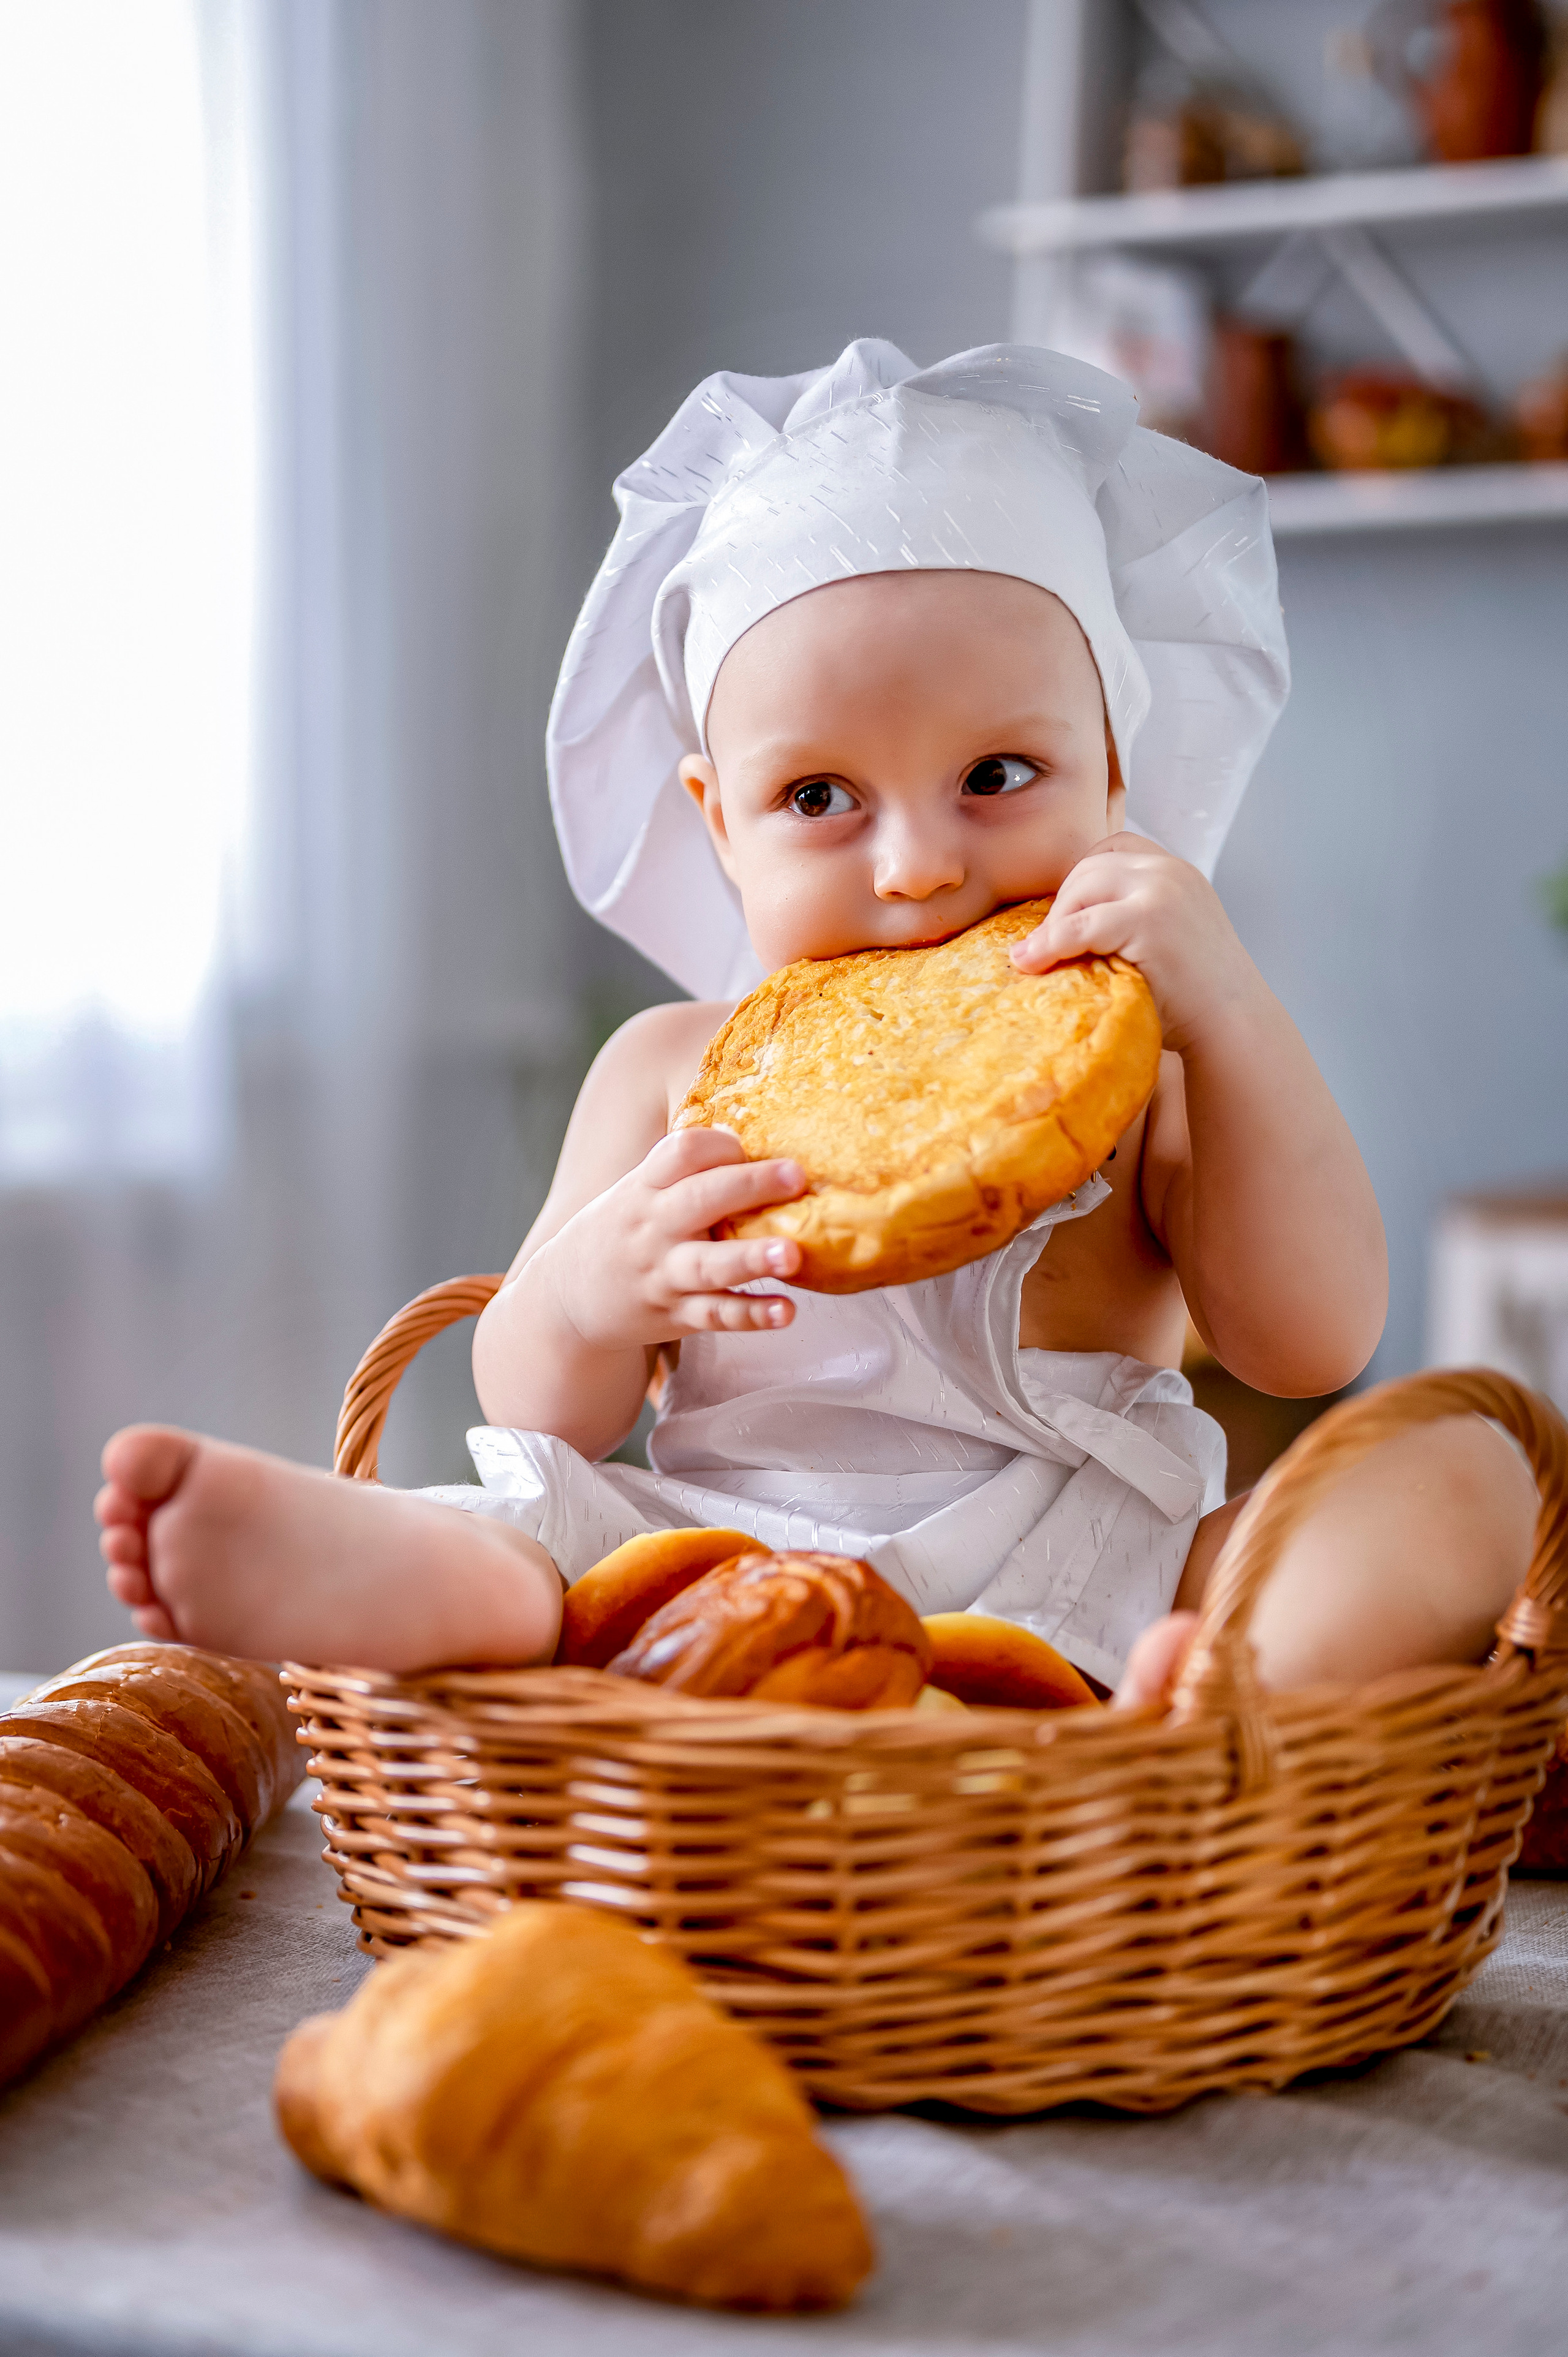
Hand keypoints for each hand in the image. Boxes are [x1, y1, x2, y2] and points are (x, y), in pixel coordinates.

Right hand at [539, 1127, 806, 1351]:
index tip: (752, 1147)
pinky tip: (785, 1310)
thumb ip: (687, 1174)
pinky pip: (716, 1315)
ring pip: (709, 1265)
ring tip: (792, 1254)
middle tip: (797, 1175)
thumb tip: (762, 1145)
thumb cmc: (623, 1232)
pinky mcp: (676, 1315)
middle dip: (751, 1186)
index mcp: (646, 1188)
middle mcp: (654, 1228)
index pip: (682, 1152)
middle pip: (701, 1199)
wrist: (567, 1299)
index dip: (721, 1145)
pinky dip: (751, 1315)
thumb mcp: (639, 1193)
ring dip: (751, 1259)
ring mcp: (664, 1274)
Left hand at [1010, 832, 1257, 1051]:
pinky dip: (1050, 943)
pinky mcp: (1149, 920)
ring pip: (1082, 888)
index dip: (1079, 883)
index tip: (1066, 920)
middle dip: (1061, 905)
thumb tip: (1059, 930)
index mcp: (1176, 872)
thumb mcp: (1165, 940)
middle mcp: (1170, 872)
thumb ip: (1128, 919)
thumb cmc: (1194, 997)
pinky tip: (1034, 963)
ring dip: (1052, 923)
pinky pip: (1081, 925)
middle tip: (1044, 947)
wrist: (1232, 1026)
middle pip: (1091, 866)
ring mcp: (1162, 891)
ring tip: (1036, 957)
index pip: (1112, 850)